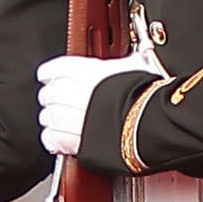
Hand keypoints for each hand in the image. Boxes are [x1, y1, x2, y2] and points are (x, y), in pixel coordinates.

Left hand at [37, 51, 157, 159]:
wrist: (156, 124)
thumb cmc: (151, 95)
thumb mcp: (136, 69)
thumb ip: (122, 65)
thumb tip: (131, 59)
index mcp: (91, 72)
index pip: (57, 68)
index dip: (49, 72)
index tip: (46, 75)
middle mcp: (79, 93)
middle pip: (51, 93)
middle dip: (49, 96)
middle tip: (51, 99)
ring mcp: (77, 118)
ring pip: (50, 116)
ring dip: (50, 118)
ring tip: (56, 119)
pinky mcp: (79, 142)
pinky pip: (54, 138)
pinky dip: (51, 138)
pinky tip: (55, 138)